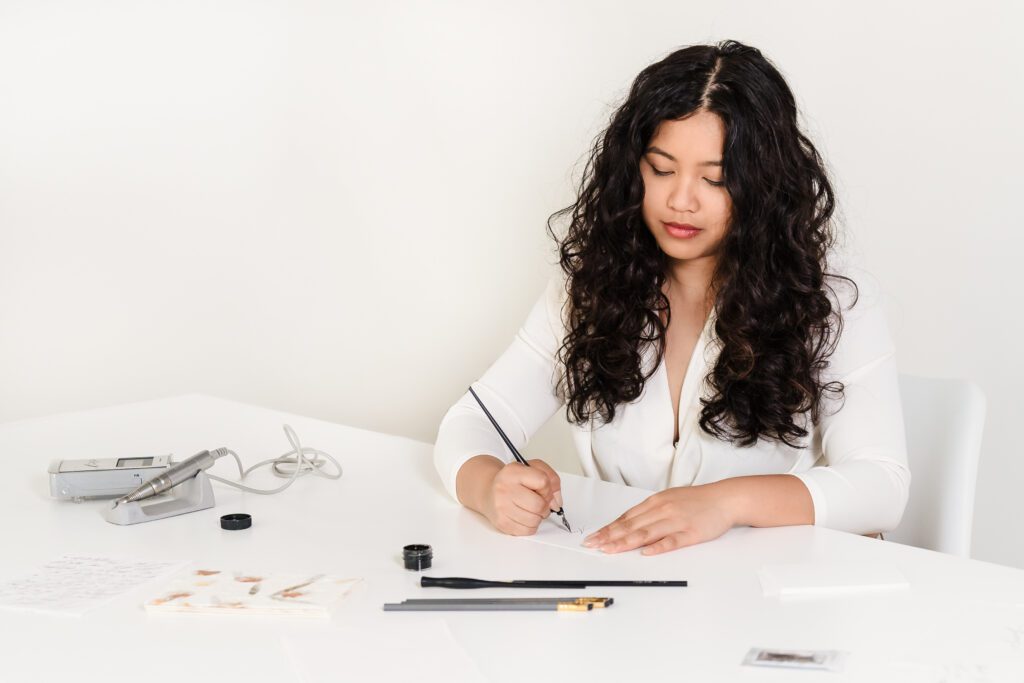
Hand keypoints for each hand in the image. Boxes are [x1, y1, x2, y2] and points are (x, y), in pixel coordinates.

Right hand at [482, 459, 562, 535]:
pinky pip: (528, 530)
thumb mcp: (532, 469)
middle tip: (538, 502)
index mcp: (513, 472)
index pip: (543, 481)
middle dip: (544, 506)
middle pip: (539, 505)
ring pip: (535, 520)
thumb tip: (556, 503)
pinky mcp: (502, 522)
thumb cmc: (513, 481)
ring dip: (538, 516)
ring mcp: (501, 507)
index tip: (542, 489)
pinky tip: (524, 516)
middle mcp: (504, 488)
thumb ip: (551, 479)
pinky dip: (530, 525)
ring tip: (530, 509)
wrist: (489, 492)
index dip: (547, 489)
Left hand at [582, 484, 734, 554]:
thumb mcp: (668, 500)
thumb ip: (649, 512)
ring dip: (625, 543)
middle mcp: (662, 510)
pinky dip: (658, 547)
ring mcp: (676, 521)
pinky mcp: (691, 533)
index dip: (608, 528)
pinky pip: (672, 541)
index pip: (626, 518)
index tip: (594, 537)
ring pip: (646, 533)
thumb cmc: (695, 501)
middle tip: (593, 545)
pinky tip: (645, 553)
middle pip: (632, 526)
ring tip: (610, 550)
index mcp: (655, 502)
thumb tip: (627, 525)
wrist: (724, 499)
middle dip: (610, 536)